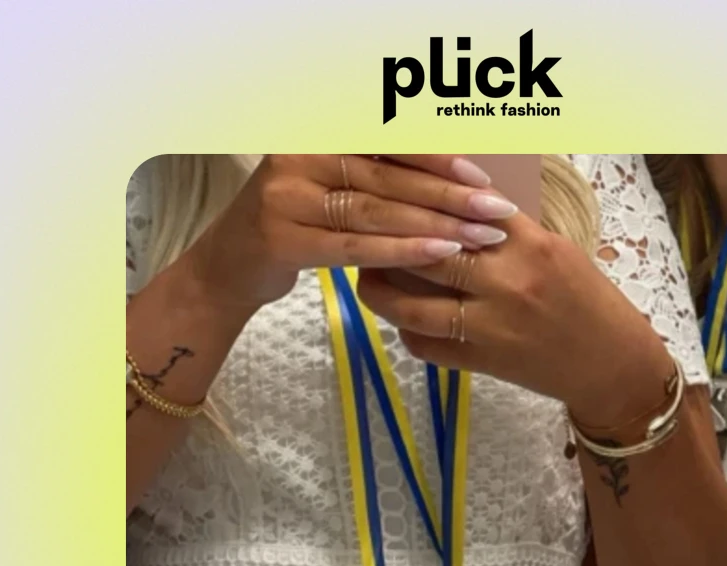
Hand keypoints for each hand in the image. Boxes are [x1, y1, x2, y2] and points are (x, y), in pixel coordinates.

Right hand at [180, 154, 518, 316]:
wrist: (229, 268)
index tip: (484, 177)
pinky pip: (354, 244)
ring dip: (436, 223)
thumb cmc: (296, 228)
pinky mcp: (283, 238)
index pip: (388, 143)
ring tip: (481, 236)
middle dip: (450, 195)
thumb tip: (455, 180)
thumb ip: (379, 180)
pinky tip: (441, 254)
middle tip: (497, 211)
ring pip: (376, 209)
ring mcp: (287, 196)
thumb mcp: (333, 192)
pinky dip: (402, 249)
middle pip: (389, 176)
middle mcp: (300, 156)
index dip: (437, 158)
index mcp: (317, 137)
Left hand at [354, 208, 672, 426]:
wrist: (611, 366)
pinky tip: (399, 319)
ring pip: (415, 306)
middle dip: (391, 239)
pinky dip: (406, 331)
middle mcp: (509, 282)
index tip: (395, 189)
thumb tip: (452, 205)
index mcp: (532, 245)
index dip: (421, 198)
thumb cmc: (588, 301)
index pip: (462, 208)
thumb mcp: (556, 250)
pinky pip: (427, 346)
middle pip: (428, 252)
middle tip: (368, 230)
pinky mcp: (482, 363)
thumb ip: (507, 230)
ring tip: (367, 275)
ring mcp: (492, 327)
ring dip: (381, 289)